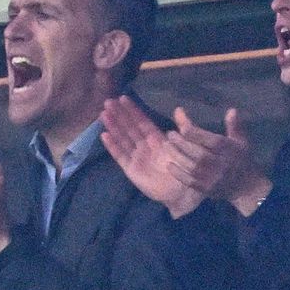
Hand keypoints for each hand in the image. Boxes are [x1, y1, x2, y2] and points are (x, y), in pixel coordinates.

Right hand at [100, 96, 203, 217]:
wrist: (182, 191)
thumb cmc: (185, 167)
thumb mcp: (186, 144)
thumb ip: (183, 127)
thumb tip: (179, 108)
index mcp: (157, 139)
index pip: (142, 121)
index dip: (132, 110)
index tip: (123, 98)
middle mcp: (145, 146)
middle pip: (129, 128)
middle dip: (119, 115)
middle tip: (108, 102)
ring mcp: (137, 157)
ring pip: (122, 139)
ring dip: (113, 127)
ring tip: (103, 114)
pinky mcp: (131, 170)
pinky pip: (120, 156)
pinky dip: (112, 146)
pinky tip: (104, 135)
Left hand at [166, 107, 270, 215]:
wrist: (247, 188)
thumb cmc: (242, 160)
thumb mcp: (242, 141)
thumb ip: (234, 126)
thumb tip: (231, 110)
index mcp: (229, 150)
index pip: (210, 140)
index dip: (195, 132)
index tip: (182, 125)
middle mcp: (220, 164)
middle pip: (198, 153)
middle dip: (182, 143)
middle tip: (170, 134)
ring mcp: (213, 178)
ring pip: (192, 167)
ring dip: (177, 156)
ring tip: (167, 145)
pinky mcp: (207, 189)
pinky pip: (190, 182)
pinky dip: (179, 173)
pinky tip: (170, 165)